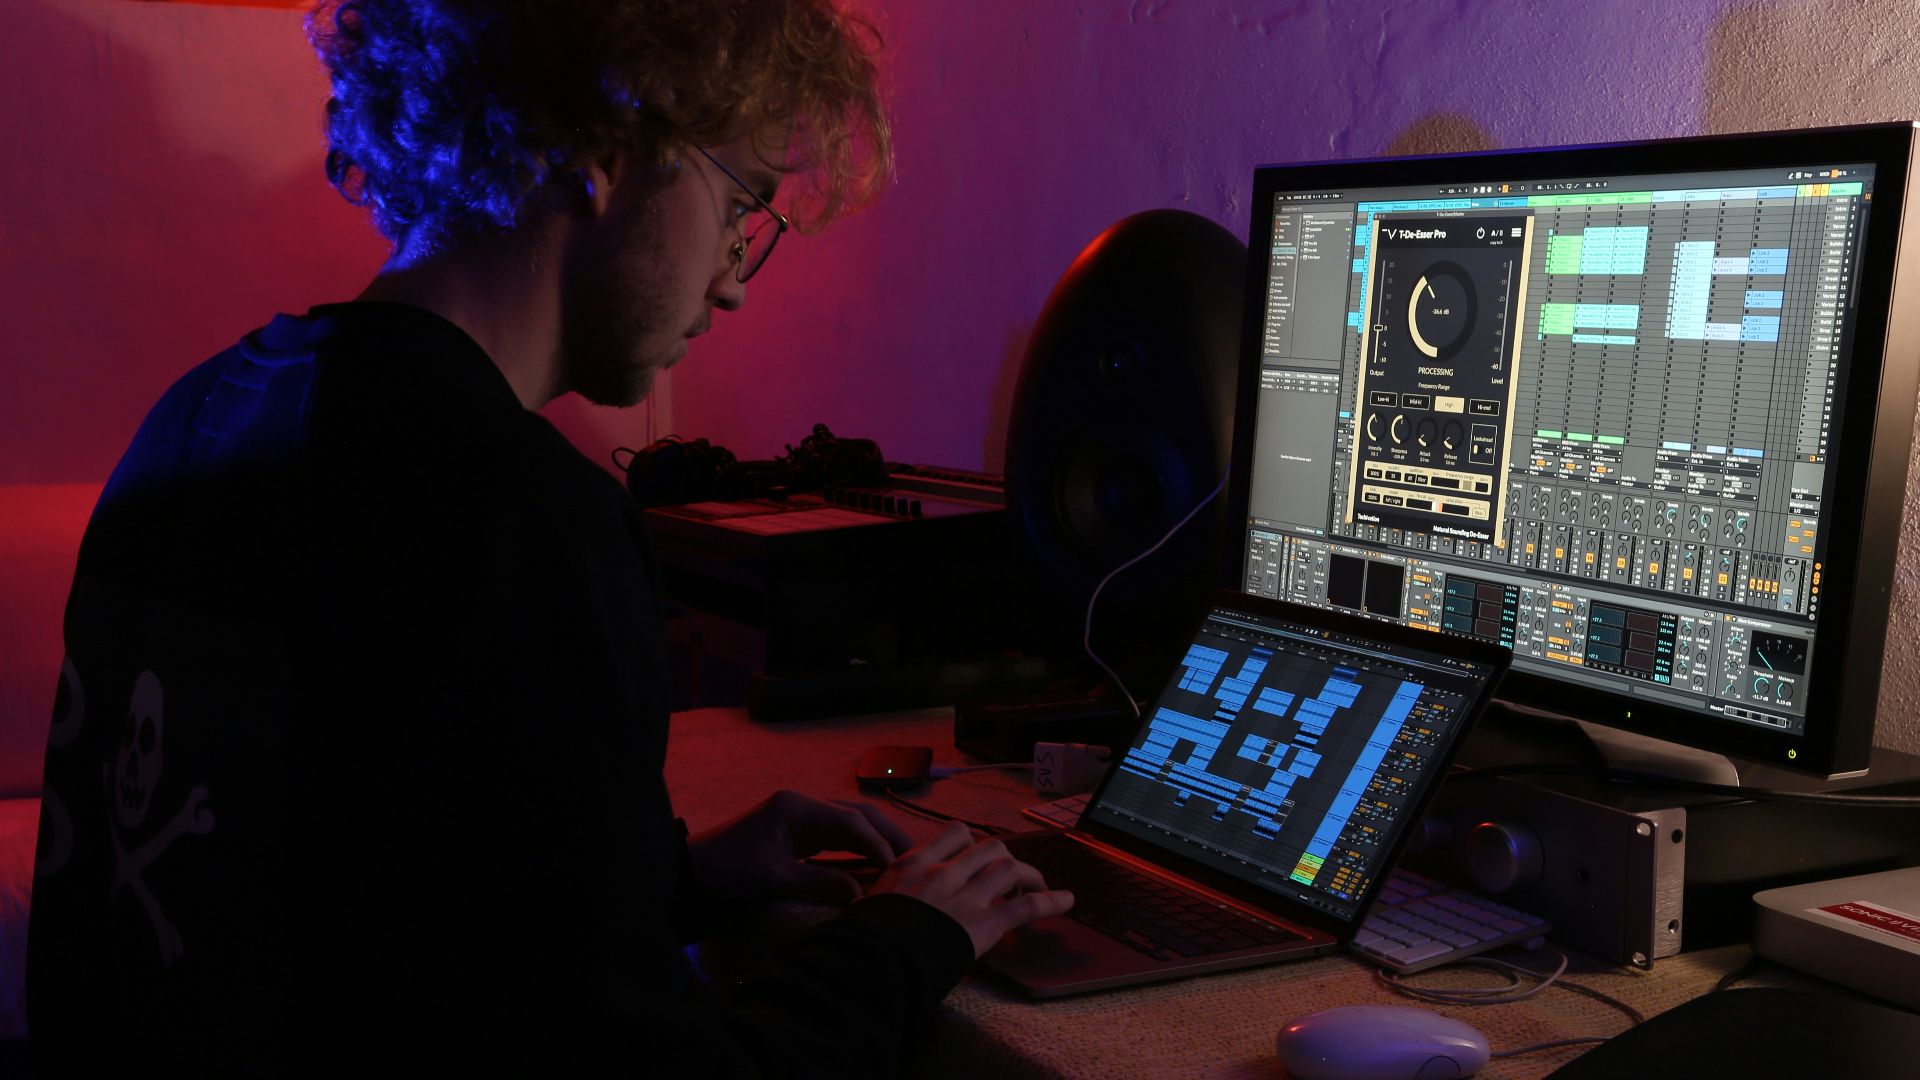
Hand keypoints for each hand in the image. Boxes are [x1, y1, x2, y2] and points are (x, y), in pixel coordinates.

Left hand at [687, 789, 913, 907]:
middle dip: (889, 836)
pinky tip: (878, 867)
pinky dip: (860, 849)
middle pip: (858, 815)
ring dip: (878, 842)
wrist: (693, 871)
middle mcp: (803, 805)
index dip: (879, 846)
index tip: (899, 871)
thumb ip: (821, 883)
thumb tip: (863, 893)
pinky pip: (839, 836)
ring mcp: (802, 816)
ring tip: (906, 865)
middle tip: (918, 861)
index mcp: (796, 809)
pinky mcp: (799, 831)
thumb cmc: (727, 873)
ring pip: (852, 823)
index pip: (851, 822)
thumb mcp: (774, 880)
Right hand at [867, 821, 1074, 957]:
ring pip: (1010, 867)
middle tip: (1007, 876)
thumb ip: (884, 893)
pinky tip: (1068, 901)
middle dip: (1004, 858)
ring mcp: (968, 896)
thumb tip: (869, 902)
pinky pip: (1027, 905)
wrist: (875, 958)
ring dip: (1028, 874)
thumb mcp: (868, 903)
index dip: (972, 842)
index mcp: (915, 864)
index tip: (976, 854)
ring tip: (1037, 885)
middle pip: (989, 846)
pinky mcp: (986, 923)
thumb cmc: (866, 936)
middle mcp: (945, 872)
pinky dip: (1051, 900)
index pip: (954, 834)